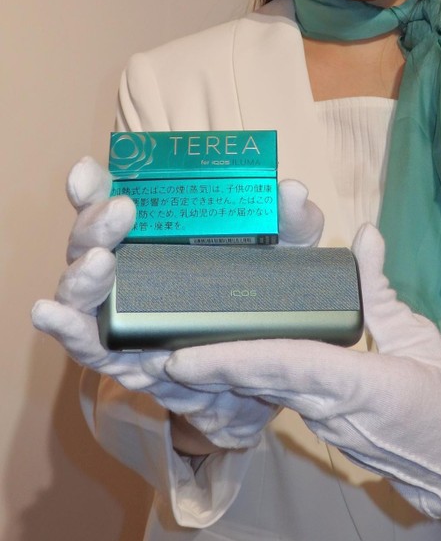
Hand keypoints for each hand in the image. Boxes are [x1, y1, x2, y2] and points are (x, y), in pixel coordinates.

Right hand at [32, 157, 324, 449]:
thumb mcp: (288, 252)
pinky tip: (49, 313)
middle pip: (90, 238)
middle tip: (120, 211)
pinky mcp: (123, 356)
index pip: (115, 198)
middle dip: (95, 222)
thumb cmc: (268, 294)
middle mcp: (127, 264)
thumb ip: (291, 220)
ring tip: (101, 263)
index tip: (88, 171)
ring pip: (80, 289)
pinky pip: (88, 344)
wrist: (270, 369)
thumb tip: (290, 191)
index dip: (94, 184)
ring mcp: (119, 312)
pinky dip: (65, 329)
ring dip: (83, 276)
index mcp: (156, 231)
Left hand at [166, 224, 440, 516]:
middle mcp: (334, 412)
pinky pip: (284, 401)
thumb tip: (366, 235)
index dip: (232, 360)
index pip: (285, 367)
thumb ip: (384, 288)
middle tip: (157, 348)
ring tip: (180, 349)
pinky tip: (227, 362)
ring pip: (267, 394)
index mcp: (361, 386)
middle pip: (261, 382)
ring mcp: (330, 427)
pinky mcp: (332, 430)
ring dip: (224, 376)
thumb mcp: (423, 338)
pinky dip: (252, 382)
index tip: (184, 356)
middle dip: (209, 369)